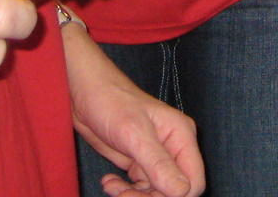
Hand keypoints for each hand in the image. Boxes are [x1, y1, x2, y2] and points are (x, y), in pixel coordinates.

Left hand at [65, 28, 204, 196]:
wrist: (84, 91)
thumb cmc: (111, 102)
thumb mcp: (134, 134)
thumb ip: (159, 163)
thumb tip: (181, 192)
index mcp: (181, 137)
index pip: (194, 181)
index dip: (175, 195)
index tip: (149, 194)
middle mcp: (173, 148)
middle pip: (174, 190)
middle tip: (123, 195)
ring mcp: (155, 156)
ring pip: (156, 192)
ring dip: (135, 196)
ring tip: (112, 187)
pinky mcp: (138, 160)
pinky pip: (140, 187)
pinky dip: (125, 190)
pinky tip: (109, 181)